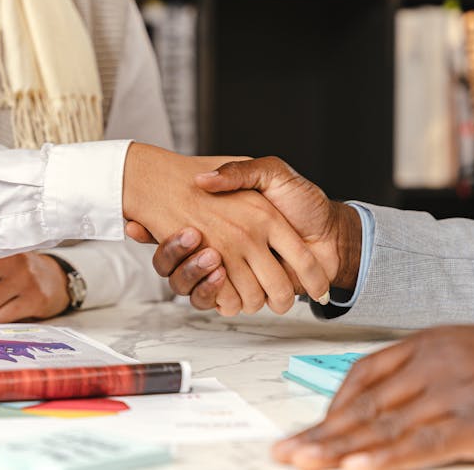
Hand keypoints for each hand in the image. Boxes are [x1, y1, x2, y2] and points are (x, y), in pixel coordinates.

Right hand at [122, 144, 330, 315]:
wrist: (334, 235)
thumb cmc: (305, 202)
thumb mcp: (272, 172)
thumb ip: (238, 171)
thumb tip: (202, 179)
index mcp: (223, 219)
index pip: (174, 230)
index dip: (157, 231)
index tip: (139, 224)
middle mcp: (222, 246)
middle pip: (176, 261)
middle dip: (174, 256)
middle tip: (187, 238)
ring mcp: (233, 270)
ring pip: (191, 283)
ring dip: (194, 275)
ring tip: (210, 258)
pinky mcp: (245, 292)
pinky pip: (216, 301)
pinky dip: (215, 295)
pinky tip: (221, 277)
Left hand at [272, 326, 473, 469]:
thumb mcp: (471, 353)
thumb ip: (427, 373)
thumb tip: (386, 407)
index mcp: (429, 342)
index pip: (364, 374)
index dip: (332, 407)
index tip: (309, 430)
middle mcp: (436, 361)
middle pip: (366, 403)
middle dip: (322, 432)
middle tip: (284, 451)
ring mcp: (459, 389)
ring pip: (388, 425)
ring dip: (341, 449)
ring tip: (305, 464)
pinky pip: (428, 444)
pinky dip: (391, 458)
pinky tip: (361, 467)